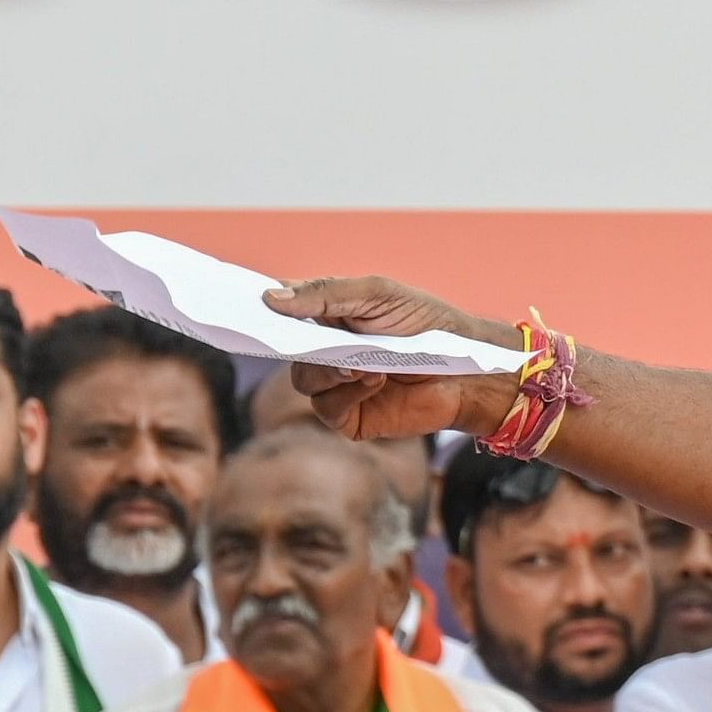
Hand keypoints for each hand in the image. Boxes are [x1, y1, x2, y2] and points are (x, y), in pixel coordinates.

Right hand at [267, 278, 529, 440]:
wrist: (468, 368)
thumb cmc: (427, 324)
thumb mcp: (378, 295)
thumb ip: (327, 294)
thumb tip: (271, 297)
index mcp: (325, 318)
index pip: (279, 313)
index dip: (259, 310)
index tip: (243, 304)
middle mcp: (325, 351)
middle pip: (282, 350)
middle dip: (291, 345)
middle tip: (299, 339)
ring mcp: (337, 385)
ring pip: (303, 381)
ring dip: (328, 372)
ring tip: (363, 364)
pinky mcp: (351, 416)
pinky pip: (328, 408)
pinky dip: (348, 393)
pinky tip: (374, 380)